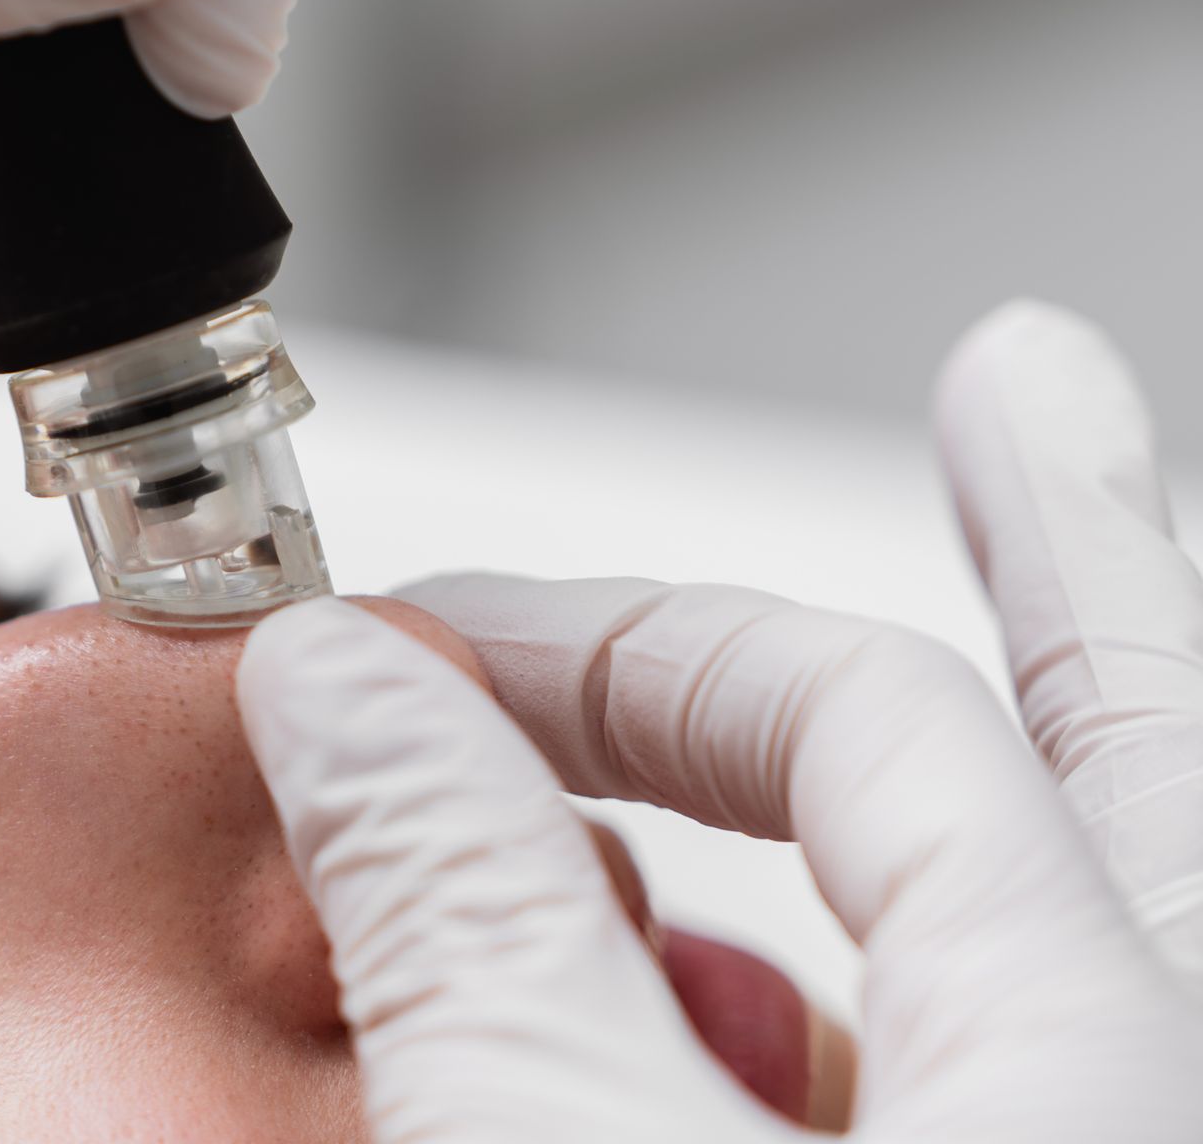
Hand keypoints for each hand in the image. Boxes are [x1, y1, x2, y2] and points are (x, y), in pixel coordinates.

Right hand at [235, 300, 1202, 1140]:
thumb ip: (462, 923)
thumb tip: (343, 696)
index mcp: (1100, 1048)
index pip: (854, 709)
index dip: (609, 645)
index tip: (428, 647)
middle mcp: (1166, 1087)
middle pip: (1124, 735)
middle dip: (1057, 541)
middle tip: (1019, 390)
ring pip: (1062, 902)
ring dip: (944, 777)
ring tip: (864, 686)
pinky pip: (991, 1073)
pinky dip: (873, 1003)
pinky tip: (768, 1011)